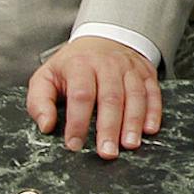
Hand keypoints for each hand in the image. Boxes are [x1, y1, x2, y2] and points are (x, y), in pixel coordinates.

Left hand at [25, 35, 161, 158]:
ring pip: (134, 96)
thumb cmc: (72, 66)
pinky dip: (153, 112)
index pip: (81, 95)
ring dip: (133, 122)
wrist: (102, 40)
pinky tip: (149, 130)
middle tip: (107, 153)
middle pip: (110, 97)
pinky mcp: (146, 74)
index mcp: (80, 66)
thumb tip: (46, 126)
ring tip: (129, 145)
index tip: (74, 144)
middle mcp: (107, 65)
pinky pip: (153, 93)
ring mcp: (129, 69)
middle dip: (109, 128)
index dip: (78, 122)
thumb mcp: (45, 77)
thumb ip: (39, 102)